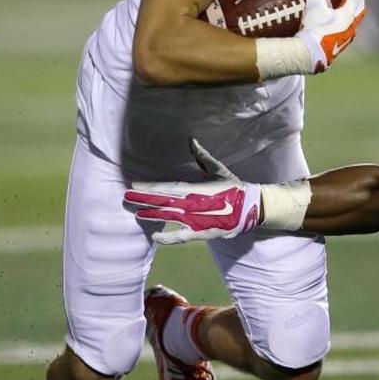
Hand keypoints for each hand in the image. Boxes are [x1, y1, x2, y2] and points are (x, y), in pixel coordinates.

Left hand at [124, 140, 259, 243]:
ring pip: (169, 218)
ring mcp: (197, 220)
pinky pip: (182, 237)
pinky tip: (155, 237)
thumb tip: (191, 140)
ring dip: (152, 215)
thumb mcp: (218, 169)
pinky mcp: (202, 232)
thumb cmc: (234, 186)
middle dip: (144, 199)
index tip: (134, 185)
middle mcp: (193, 205)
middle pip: (163, 202)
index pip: (167, 187)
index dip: (150, 187)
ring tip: (136, 213)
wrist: (252, 207)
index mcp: (196, 188)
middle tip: (126, 196)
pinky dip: (168, 238)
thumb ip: (202, 156)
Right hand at [295, 0, 365, 72]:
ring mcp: (346, 38)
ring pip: (353, 20)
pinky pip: (345, 30)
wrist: (309, 55)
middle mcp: (351, 27)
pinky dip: (342, 22)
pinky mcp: (338, 46)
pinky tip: (332, 22)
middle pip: (359, 8)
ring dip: (349, 10)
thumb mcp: (314, 5)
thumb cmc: (314, 29)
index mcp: (349, 15)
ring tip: (340, 4)